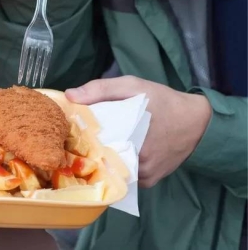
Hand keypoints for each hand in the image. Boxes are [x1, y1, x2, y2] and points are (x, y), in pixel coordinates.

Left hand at [64, 76, 211, 187]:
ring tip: (94, 145)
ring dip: (104, 159)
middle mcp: (136, 162)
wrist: (199, 122)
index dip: (77, 139)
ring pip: (112, 170)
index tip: (68, 133)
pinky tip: (114, 153)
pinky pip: (125, 177)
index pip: (91, 145)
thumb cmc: (163, 101)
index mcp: (128, 137)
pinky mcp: (149, 181)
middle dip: (88, 150)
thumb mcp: (133, 86)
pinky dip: (119, 166)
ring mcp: (143, 175)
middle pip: (100, 159)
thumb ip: (101, 89)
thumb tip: (70, 96)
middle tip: (78, 139)